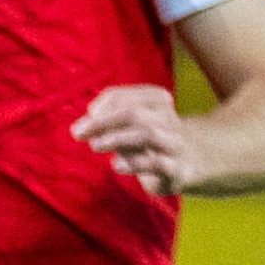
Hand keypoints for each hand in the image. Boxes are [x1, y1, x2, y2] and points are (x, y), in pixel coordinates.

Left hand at [71, 86, 196, 196]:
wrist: (187, 163)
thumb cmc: (146, 141)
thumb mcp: (127, 126)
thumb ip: (105, 122)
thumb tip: (80, 128)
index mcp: (156, 100)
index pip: (123, 96)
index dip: (100, 107)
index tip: (85, 121)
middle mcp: (168, 118)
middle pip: (133, 113)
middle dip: (102, 122)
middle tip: (78, 133)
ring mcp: (174, 143)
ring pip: (147, 134)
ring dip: (116, 139)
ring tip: (94, 145)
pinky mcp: (176, 168)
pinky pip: (158, 164)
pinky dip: (135, 163)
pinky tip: (116, 165)